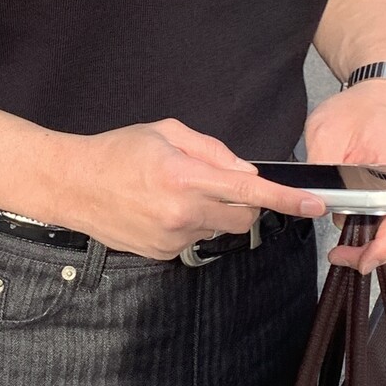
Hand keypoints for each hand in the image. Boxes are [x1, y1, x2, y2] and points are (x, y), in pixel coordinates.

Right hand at [63, 118, 326, 259]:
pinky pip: (195, 240)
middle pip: (243, 217)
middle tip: (217, 183)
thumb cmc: (117, 152)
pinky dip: (191, 225)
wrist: (74, 185)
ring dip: (213, 213)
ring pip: (219, 230)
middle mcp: (182, 212)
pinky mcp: (163, 253)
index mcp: (185, 176)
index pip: (248, 190)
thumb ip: (212, 150)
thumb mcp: (166, 132)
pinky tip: (161, 210)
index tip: (312, 204)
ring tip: (177, 193)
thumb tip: (244, 170)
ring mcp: (172, 237)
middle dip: (244, 202)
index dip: (285, 199)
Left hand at [304, 80, 385, 274]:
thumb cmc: (364, 105)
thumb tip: (314, 200)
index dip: (375, 249)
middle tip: (341, 257)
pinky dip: (380, 230)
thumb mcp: (328, 131)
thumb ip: (322, 168)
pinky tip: (357, 228)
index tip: (352, 259)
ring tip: (344, 246)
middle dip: (373, 254)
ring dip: (376, 244)